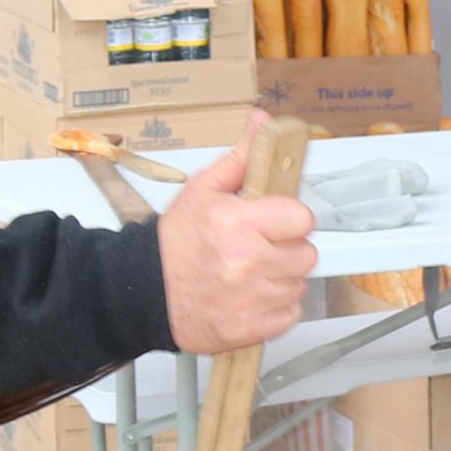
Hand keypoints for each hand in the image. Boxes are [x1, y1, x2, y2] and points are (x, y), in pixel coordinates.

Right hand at [156, 119, 317, 351]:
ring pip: (299, 285)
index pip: (302, 218)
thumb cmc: (174, 243)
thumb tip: (262, 122)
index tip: (275, 222)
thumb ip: (240, 158)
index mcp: (237, 223)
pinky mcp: (250, 328)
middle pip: (306, 254)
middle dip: (287, 249)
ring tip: (250, 273)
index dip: (290, 219)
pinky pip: (290, 314)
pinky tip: (251, 297)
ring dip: (281, 279)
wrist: (144, 292)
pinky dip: (275, 308)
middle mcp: (247, 262)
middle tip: (259, 248)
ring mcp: (250, 299)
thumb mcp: (202, 191)